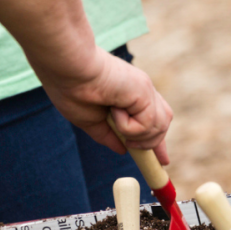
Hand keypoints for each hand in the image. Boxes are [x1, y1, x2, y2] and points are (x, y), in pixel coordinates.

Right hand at [38, 46, 172, 162]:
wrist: (68, 69)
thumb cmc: (72, 89)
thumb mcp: (90, 120)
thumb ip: (108, 134)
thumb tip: (122, 150)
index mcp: (129, 94)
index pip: (152, 118)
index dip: (158, 140)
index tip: (162, 160)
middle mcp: (141, 91)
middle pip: (162, 122)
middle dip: (153, 142)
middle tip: (131, 145)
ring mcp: (145, 90)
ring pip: (158, 127)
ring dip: (135, 134)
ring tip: (113, 118)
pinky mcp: (145, 91)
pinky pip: (147, 124)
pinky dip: (128, 126)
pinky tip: (113, 110)